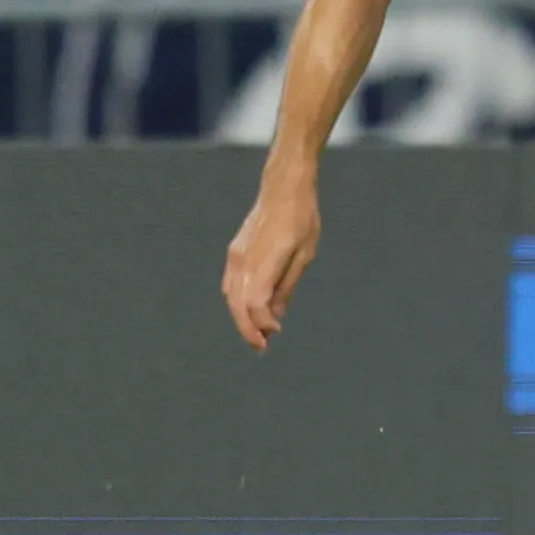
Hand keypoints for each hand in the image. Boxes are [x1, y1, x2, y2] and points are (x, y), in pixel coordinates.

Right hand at [223, 171, 320, 351]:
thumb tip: (275, 316)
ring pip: (231, 298)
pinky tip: (249, 311)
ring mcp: (235, 256)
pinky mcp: (234, 252)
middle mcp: (243, 260)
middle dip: (248, 330)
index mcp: (264, 261)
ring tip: (258, 334)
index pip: (255, 304)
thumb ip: (287, 286)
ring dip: (241, 319)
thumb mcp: (304, 254)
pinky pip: (230, 285)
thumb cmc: (301, 218)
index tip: (275, 333)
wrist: (283, 187)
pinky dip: (237, 303)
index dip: (262, 324)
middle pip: (238, 306)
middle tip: (262, 347)